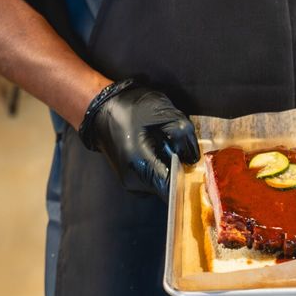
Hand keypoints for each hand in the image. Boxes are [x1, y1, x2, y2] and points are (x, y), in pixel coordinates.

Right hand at [79, 78, 199, 200]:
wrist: (100, 108)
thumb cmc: (128, 107)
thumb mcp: (161, 111)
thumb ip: (182, 133)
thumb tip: (193, 157)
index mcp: (140, 165)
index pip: (172, 189)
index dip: (188, 179)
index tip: (195, 165)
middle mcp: (133, 181)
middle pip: (169, 187)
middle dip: (180, 169)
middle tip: (179, 146)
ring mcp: (130, 182)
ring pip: (162, 182)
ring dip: (170, 166)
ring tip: (165, 144)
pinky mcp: (131, 178)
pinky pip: (154, 178)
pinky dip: (161, 165)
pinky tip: (158, 147)